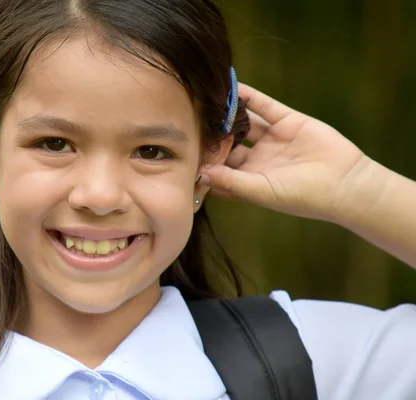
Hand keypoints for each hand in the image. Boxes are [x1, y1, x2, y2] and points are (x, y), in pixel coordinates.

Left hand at [201, 83, 375, 222]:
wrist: (345, 184)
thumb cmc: (301, 197)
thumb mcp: (261, 191)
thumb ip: (231, 181)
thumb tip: (201, 173)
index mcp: (249, 178)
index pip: (219, 167)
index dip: (204, 159)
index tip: (183, 151)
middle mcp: (258, 158)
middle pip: (228, 142)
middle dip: (212, 133)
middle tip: (189, 121)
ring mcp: (272, 139)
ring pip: (244, 121)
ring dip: (227, 113)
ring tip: (206, 100)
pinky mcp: (288, 121)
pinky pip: (264, 105)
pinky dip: (248, 96)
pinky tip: (231, 87)